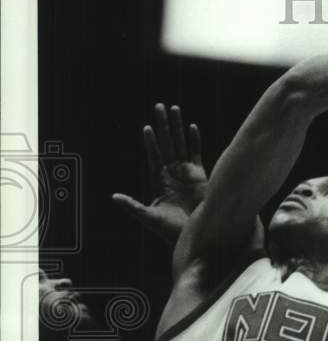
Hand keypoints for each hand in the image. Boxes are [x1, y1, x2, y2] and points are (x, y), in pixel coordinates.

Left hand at [113, 103, 207, 242]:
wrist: (193, 234)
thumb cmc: (170, 230)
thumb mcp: (149, 218)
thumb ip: (133, 206)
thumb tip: (114, 197)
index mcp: (159, 180)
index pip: (154, 156)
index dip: (151, 142)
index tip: (147, 128)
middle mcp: (172, 173)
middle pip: (166, 143)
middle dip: (163, 125)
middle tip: (159, 106)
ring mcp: (186, 173)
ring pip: (180, 143)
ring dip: (177, 126)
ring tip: (174, 108)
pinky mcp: (200, 176)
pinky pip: (196, 153)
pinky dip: (195, 140)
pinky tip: (192, 127)